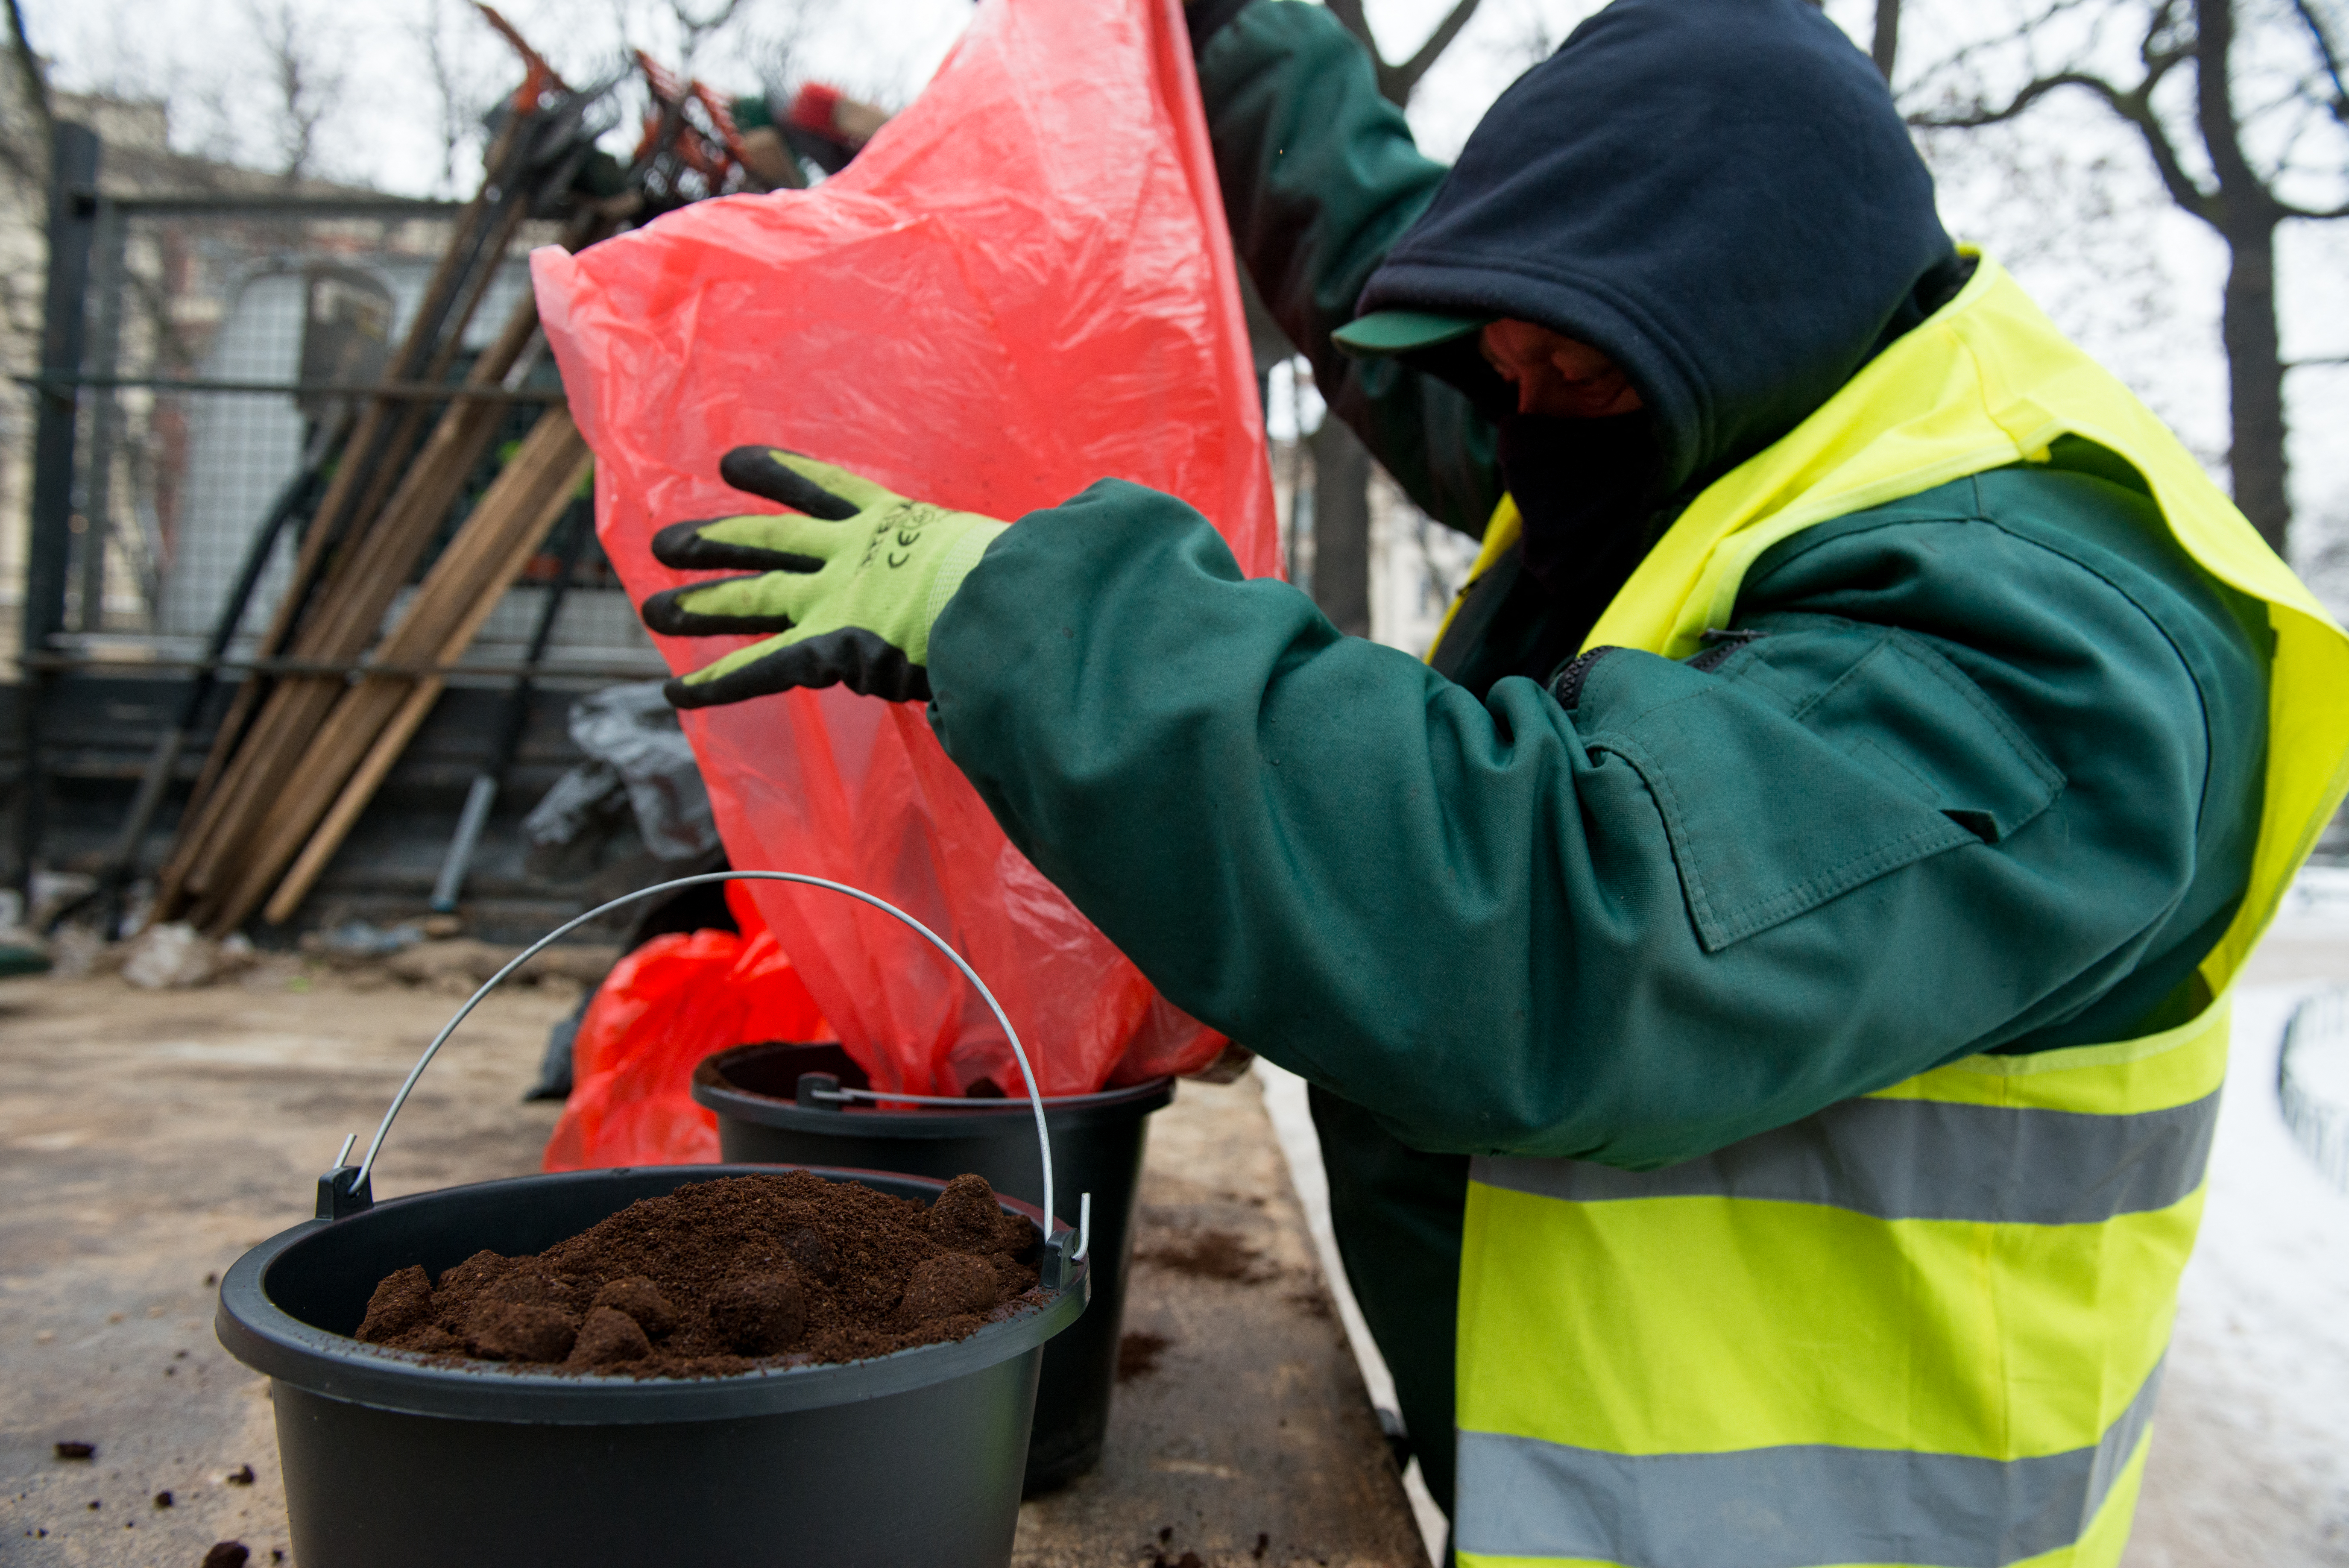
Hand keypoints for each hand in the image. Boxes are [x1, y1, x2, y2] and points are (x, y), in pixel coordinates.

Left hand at [639, 447, 1006, 706]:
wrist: (1012, 594)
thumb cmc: (1030, 570)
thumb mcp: (1016, 545)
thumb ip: (1017, 546)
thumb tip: (1069, 530)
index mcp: (898, 522)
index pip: (828, 489)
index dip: (779, 473)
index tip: (735, 462)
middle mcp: (854, 552)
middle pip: (770, 541)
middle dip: (717, 541)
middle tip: (665, 541)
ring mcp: (836, 596)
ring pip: (754, 598)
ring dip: (701, 605)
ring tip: (651, 611)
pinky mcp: (829, 643)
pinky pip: (762, 668)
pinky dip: (717, 684)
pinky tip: (674, 698)